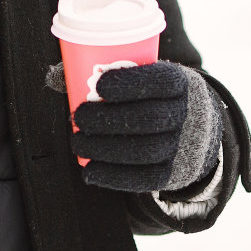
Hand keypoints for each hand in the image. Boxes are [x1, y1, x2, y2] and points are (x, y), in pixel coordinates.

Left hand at [65, 60, 222, 194]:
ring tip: (78, 142)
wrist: (189, 128)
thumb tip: (61, 72)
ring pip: (145, 151)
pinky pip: (145, 179)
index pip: (159, 82)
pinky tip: (90, 170)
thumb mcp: (146, 75)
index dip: (130, 83)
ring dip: (105, 148)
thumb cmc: (151, 95)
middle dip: (108, 119)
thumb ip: (113, 71)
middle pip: (148, 119)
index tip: (99, 84)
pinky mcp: (171, 174)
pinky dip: (114, 176)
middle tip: (79, 117)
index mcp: (178, 83)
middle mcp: (184, 115)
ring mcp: (180, 147)